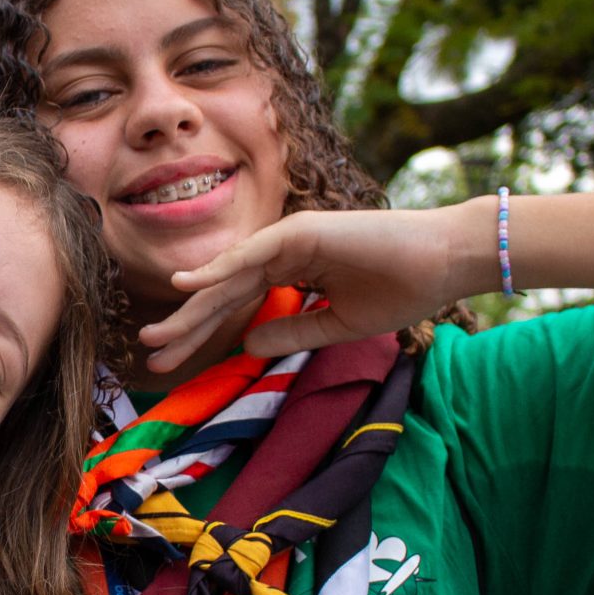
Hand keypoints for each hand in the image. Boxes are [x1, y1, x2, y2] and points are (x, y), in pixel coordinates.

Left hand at [138, 203, 490, 372]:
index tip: (171, 364)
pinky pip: (252, 254)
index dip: (204, 334)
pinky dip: (218, 268)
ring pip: (229, 278)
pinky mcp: (302, 231)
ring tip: (154, 334)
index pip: (236, 307)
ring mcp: (290, 240)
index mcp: (292, 274)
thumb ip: (293, 331)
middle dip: (186, 325)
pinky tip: (185, 286)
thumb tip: (246, 344)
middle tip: (147, 352)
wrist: (446, 262)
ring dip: (191, 306)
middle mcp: (284, 254)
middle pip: (223, 294)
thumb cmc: (404, 289)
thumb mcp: (338, 325)